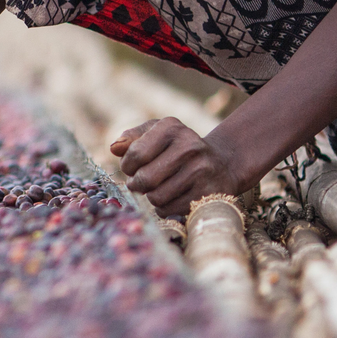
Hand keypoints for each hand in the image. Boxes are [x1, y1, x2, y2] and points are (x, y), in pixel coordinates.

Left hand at [110, 117, 242, 216]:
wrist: (222, 164)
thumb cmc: (177, 148)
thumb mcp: (156, 134)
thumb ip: (131, 139)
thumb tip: (114, 148)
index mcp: (171, 128)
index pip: (135, 153)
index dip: (127, 166)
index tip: (132, 167)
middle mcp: (189, 146)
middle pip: (145, 179)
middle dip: (137, 184)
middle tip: (141, 182)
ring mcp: (201, 171)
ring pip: (157, 197)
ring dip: (151, 197)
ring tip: (158, 188)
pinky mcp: (208, 193)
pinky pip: (170, 209)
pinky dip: (164, 207)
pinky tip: (172, 197)